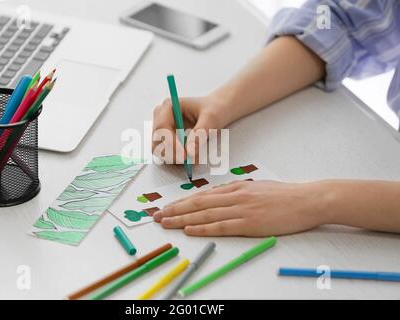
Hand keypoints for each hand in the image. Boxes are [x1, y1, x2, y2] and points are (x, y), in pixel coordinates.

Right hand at [152, 95, 226, 163]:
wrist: (218, 110)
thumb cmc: (214, 109)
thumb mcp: (211, 119)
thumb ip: (200, 134)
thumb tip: (190, 152)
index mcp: (168, 107)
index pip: (161, 127)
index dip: (170, 143)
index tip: (184, 156)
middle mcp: (162, 117)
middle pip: (157, 140)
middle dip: (171, 153)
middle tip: (188, 161)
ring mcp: (164, 130)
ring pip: (160, 149)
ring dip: (174, 158)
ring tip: (192, 160)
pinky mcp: (168, 140)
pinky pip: (168, 153)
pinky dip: (178, 158)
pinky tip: (191, 158)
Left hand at [153, 180, 328, 236]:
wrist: (306, 199)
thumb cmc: (282, 195)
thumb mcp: (255, 187)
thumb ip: (235, 193)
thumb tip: (217, 197)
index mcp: (235, 188)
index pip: (201, 196)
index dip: (181, 202)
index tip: (166, 206)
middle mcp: (233, 197)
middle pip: (197, 204)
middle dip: (174, 210)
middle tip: (156, 215)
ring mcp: (240, 209)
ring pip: (204, 214)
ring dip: (182, 219)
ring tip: (165, 222)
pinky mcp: (250, 223)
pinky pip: (221, 226)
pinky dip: (202, 228)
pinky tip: (189, 230)